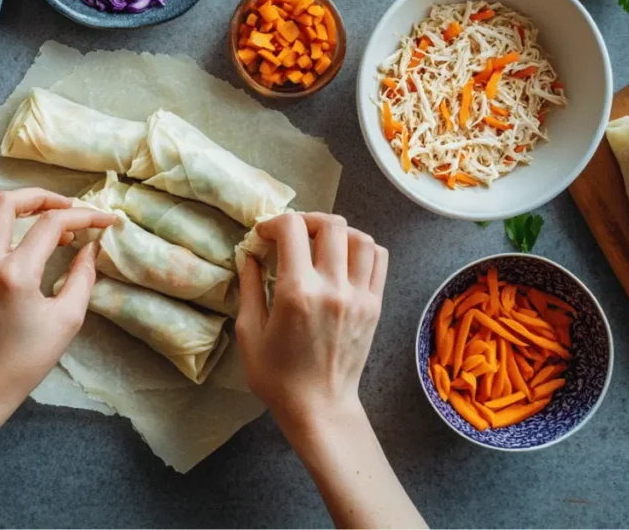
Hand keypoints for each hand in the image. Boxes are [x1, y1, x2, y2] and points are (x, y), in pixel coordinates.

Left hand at [0, 188, 114, 426]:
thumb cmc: (25, 361)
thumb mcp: (66, 321)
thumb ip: (83, 278)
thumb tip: (91, 248)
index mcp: (15, 274)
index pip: (51, 224)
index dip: (83, 216)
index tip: (104, 221)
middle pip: (9, 202)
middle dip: (44, 197)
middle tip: (70, 209)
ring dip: (16, 206)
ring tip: (43, 218)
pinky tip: (21, 238)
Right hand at [235, 212, 387, 433]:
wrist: (319, 408)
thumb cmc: (277, 377)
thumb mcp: (250, 332)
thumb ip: (249, 287)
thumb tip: (249, 253)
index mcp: (297, 293)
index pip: (292, 229)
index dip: (274, 223)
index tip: (264, 236)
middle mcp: (332, 288)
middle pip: (330, 225)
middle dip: (306, 220)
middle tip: (292, 235)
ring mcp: (359, 296)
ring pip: (360, 237)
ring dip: (338, 232)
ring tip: (320, 244)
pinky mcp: (374, 305)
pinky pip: (379, 259)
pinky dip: (363, 248)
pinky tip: (344, 259)